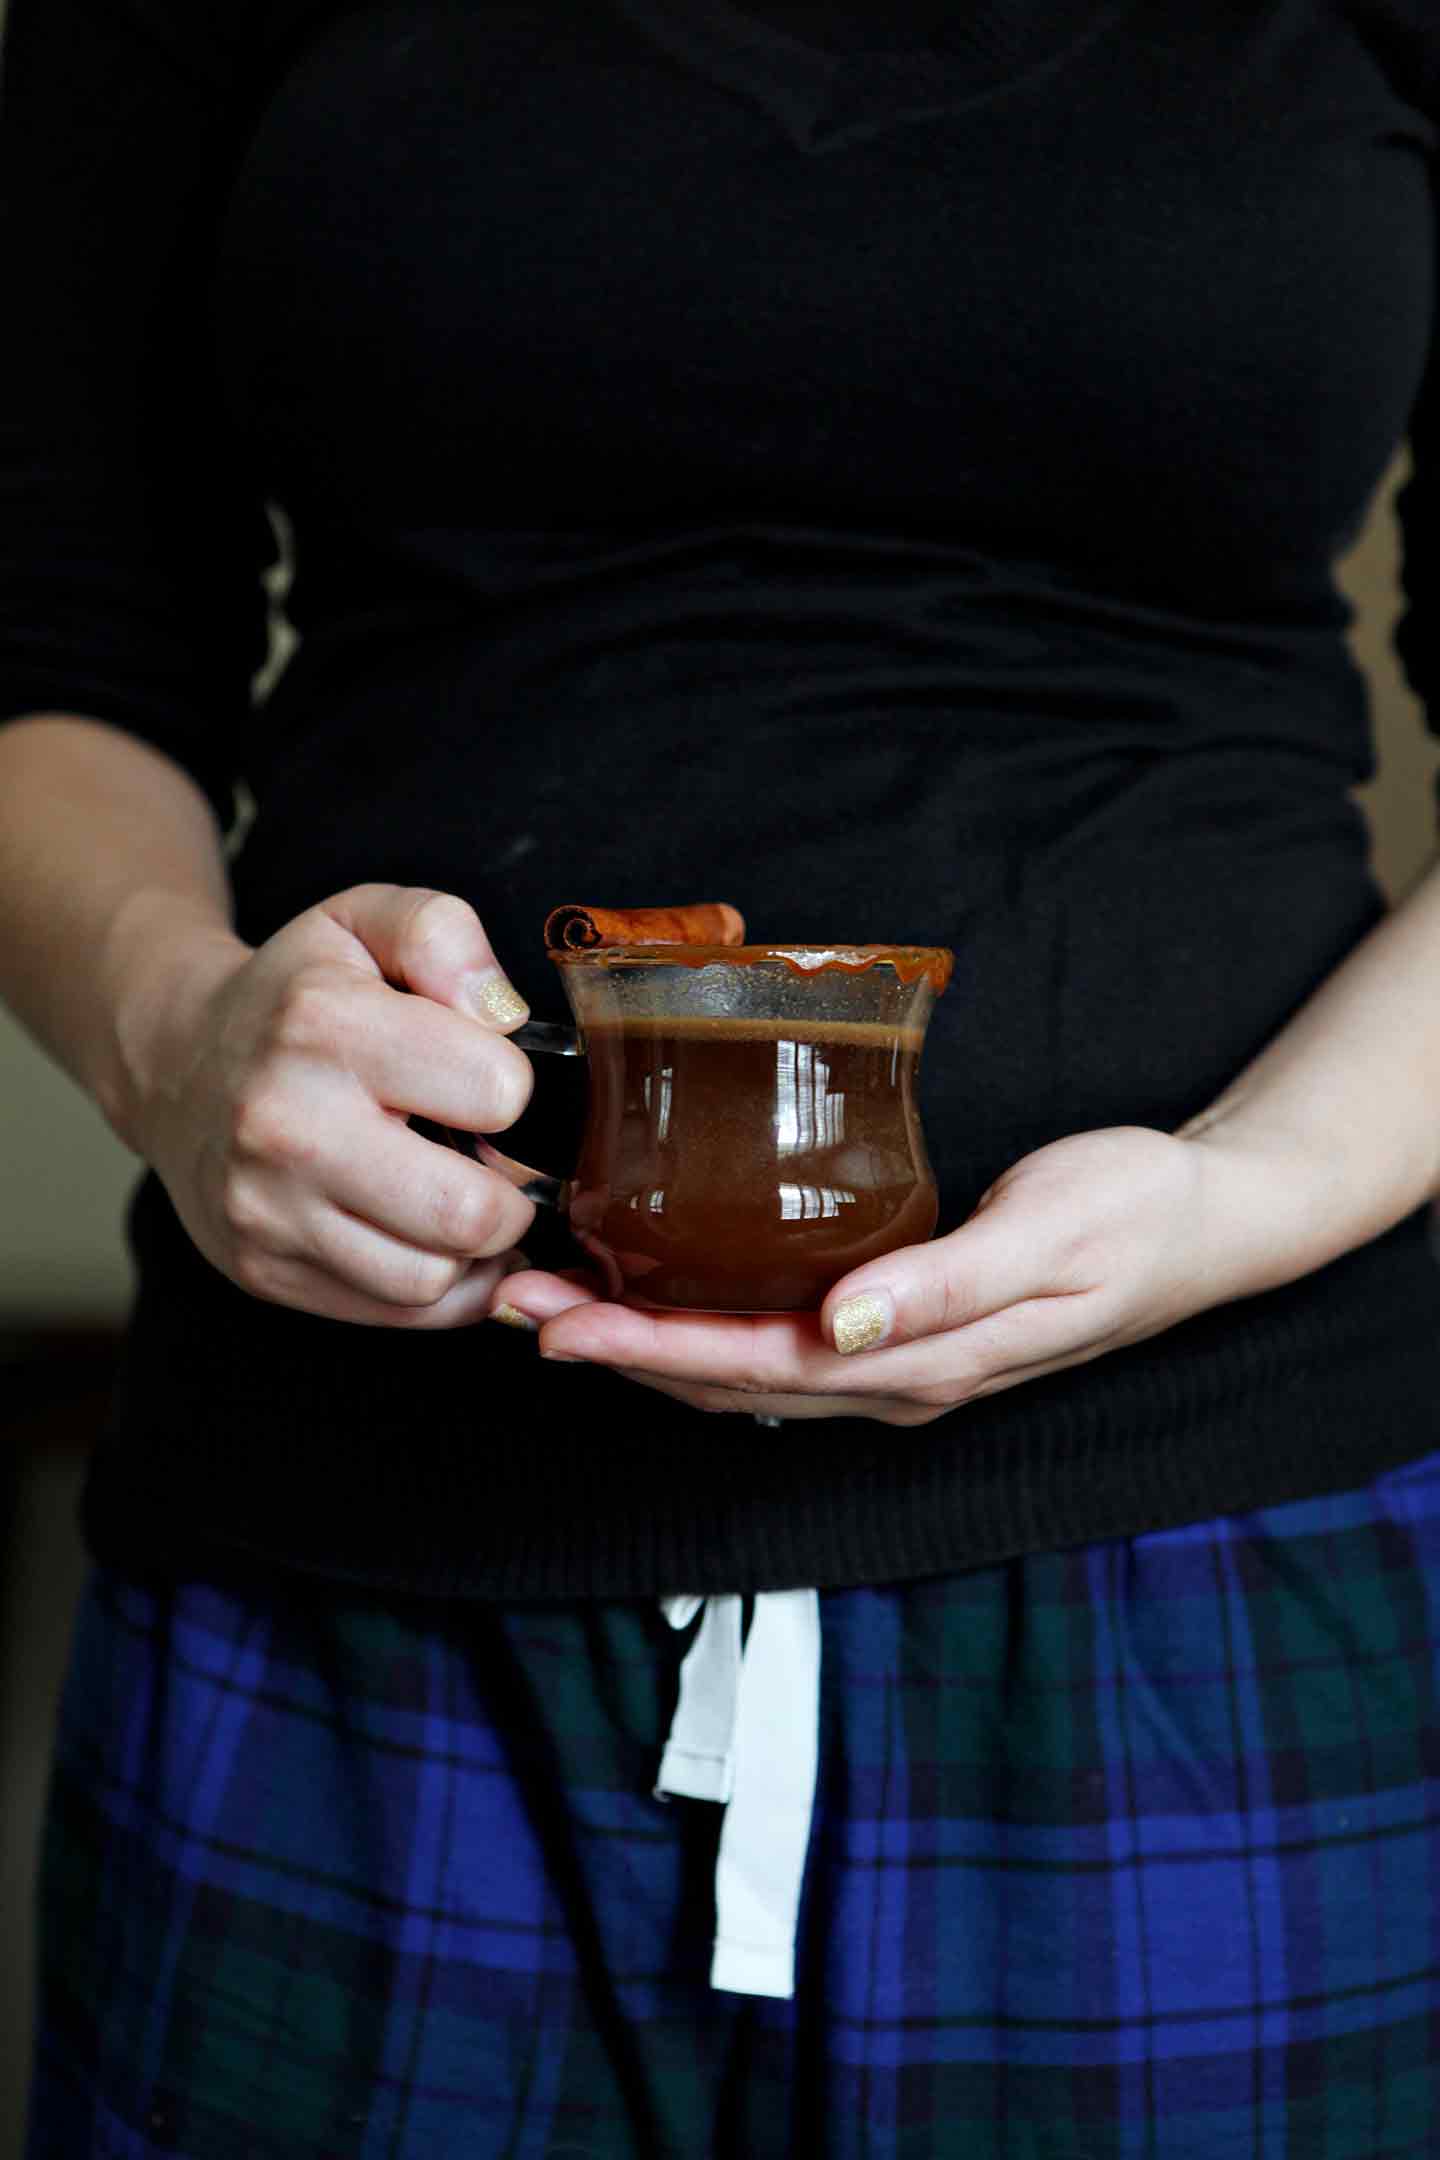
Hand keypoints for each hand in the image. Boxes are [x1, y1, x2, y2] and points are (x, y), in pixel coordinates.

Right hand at [122, 884, 538, 1326]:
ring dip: (472, 1247)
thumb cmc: (295, 997)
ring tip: (455, 1195)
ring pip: (435, 1278)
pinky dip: (438, 1285)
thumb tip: (503, 1015)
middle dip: (510, 1190)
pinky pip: (399, 1312)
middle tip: (490, 1160)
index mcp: (324, 1025)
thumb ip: (443, 934)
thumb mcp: (362, 922)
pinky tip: (424, 1234)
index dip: (511, 1089)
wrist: (177, 1065)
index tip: (482, 1082)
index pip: (496, 1092)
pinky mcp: (263, 1271)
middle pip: (471, 1213)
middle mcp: (285, 1125)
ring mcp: (267, 1210)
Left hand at [490, 1124, 1283, 1422]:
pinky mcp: (901, 1337)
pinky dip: (701, 1332)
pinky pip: (777, 1351)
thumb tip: (841, 1326)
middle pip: (727, 1383)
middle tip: (515, 1307)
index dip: (648, 1349)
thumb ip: (946, 1286)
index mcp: (919, 1363)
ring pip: (743, 1375)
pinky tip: (664, 1303)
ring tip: (558, 1309)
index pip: (754, 1367)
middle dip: (616, 1352)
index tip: (560, 1322)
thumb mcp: (1051, 1236)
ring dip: (645, 1347)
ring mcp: (896, 1368)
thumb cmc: (1131, 1214)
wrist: (1207, 1224)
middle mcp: (893, 1381)